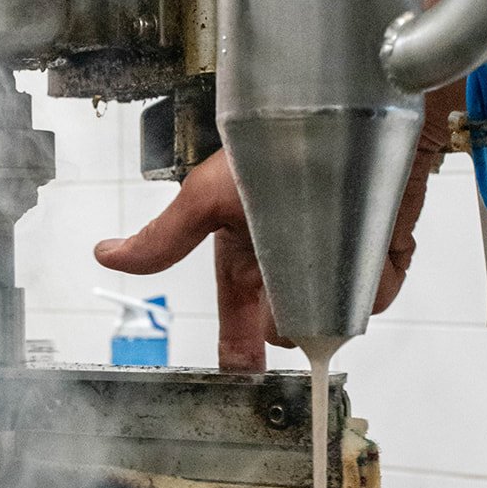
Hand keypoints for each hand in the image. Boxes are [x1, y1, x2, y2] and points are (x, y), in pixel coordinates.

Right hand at [95, 95, 450, 372]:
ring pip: (330, 316)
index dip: (239, 353)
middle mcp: (289, 266)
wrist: (347, 111)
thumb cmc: (274, 143)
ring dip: (327, 297)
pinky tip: (363, 249)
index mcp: (245, 257)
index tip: (241, 376)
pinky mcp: (380, 258)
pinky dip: (370, 280)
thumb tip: (106, 255)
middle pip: (285, 329)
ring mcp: (335, 265)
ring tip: (325, 248)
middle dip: (283, 320)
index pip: (239, 321)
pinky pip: (375, 293)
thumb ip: (165, 238)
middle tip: (284, 286)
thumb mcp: (208, 195)